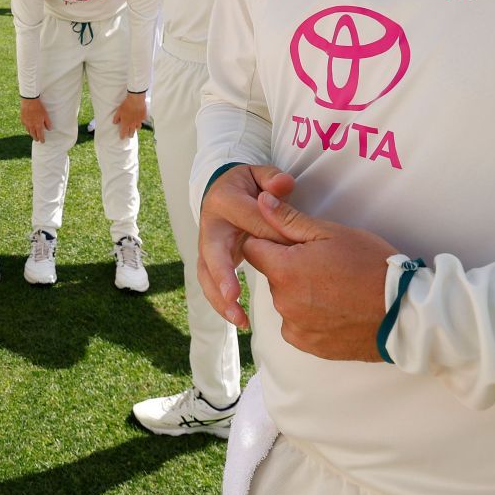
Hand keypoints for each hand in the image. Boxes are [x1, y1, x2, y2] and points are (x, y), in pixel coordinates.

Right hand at [20, 97, 49, 142]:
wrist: (29, 101)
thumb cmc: (38, 107)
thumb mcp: (45, 115)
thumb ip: (47, 123)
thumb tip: (49, 129)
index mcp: (38, 125)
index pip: (40, 135)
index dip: (41, 139)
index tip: (42, 142)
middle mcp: (31, 126)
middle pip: (33, 135)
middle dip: (36, 138)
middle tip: (37, 140)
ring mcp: (26, 123)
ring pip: (28, 131)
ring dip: (31, 133)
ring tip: (33, 134)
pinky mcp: (22, 119)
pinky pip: (25, 126)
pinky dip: (27, 128)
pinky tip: (28, 126)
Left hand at [110, 91, 146, 138]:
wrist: (136, 101)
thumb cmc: (126, 106)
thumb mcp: (118, 111)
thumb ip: (116, 118)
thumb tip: (115, 123)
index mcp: (126, 123)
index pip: (124, 133)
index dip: (122, 136)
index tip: (122, 138)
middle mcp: (133, 124)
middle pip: (132, 133)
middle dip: (130, 135)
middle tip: (129, 135)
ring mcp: (139, 121)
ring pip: (138, 128)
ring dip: (136, 128)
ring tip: (134, 128)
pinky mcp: (143, 117)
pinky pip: (142, 121)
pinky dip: (141, 121)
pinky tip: (140, 119)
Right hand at [196, 164, 297, 327]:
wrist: (221, 191)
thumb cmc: (247, 185)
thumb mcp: (259, 174)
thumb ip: (272, 178)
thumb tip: (283, 185)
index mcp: (224, 200)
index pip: (248, 218)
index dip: (268, 233)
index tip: (289, 252)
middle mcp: (210, 224)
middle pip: (212, 252)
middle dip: (222, 275)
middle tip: (233, 296)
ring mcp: (206, 244)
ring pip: (206, 274)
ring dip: (219, 299)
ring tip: (239, 319)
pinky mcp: (208, 261)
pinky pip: (210, 284)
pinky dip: (221, 304)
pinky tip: (239, 320)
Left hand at [240, 193, 398, 362]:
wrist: (403, 313)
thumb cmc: (371, 266)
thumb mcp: (331, 233)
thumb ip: (289, 219)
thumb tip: (260, 200)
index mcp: (283, 270)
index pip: (253, 249)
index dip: (270, 241)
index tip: (294, 243)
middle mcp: (282, 302)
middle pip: (271, 276)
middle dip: (288, 267)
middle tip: (324, 265)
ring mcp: (295, 327)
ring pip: (285, 300)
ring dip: (300, 293)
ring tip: (335, 288)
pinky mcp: (308, 345)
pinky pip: (297, 325)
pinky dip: (310, 317)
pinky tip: (336, 309)